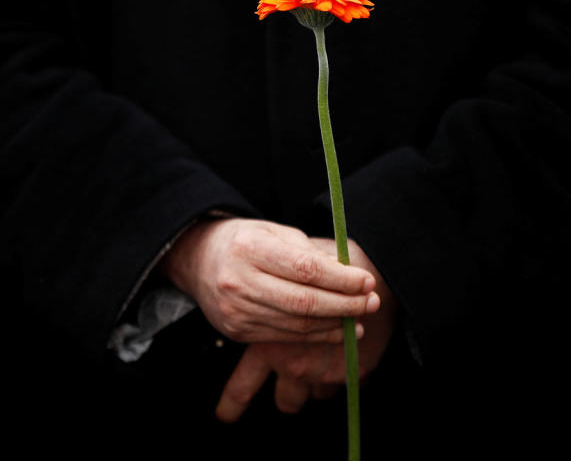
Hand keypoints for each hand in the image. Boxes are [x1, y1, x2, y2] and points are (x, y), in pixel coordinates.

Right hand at [214, 237, 396, 421]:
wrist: (198, 260)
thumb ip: (308, 252)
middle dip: (345, 304)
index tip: (367, 281)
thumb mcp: (273, 231)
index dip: (341, 279)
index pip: (305, 269)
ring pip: (297, 325)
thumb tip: (349, 275)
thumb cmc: (245, 241)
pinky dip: (316, 337)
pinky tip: (336, 330)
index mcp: (250, 248)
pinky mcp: (237, 331)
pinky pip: (285, 337)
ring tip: (360, 317)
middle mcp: (239, 281)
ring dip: (335, 324)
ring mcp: (236, 311)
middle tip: (372, 302)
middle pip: (304, 302)